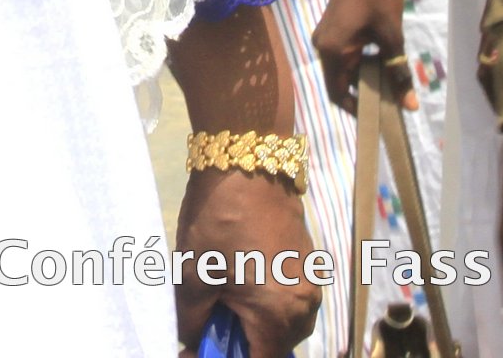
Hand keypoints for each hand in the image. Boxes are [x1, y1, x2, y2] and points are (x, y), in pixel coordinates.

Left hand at [171, 167, 322, 355]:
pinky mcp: (309, 261)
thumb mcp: (193, 276)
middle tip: (211, 327)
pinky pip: (292, 299)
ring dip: (259, 325)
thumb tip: (190, 345)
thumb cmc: (218, 222)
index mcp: (280, 314)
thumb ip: (192, 322)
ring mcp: (311, 281)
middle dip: (245, 345)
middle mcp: (305, 304)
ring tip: (224, 304)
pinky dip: (270, 303)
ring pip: (287, 324)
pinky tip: (241, 283)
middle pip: (278, 348)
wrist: (246, 163)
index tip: (203, 351)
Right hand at [312, 0, 412, 114]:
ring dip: (365, 77)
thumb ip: (397, 72)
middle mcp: (322, 45)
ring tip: (391, 83)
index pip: (338, 94)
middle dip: (365, 94)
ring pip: (344, 67)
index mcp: (331, 51)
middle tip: (391, 101)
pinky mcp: (334, 26)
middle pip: (340, 82)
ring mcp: (326, 35)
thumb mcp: (391, 36)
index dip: (357, 110)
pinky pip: (344, 54)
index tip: (380, 117)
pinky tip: (382, 62)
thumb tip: (409, 107)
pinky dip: (361, 62)